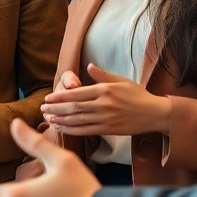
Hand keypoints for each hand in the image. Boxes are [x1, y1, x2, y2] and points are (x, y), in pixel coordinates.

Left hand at [40, 64, 170, 136]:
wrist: (154, 113)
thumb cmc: (138, 95)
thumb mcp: (121, 80)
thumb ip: (103, 75)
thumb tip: (89, 66)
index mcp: (104, 90)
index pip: (77, 93)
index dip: (60, 96)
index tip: (48, 98)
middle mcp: (103, 104)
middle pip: (73, 107)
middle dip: (55, 108)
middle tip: (42, 109)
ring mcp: (105, 118)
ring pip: (77, 120)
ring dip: (60, 120)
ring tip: (48, 119)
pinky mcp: (108, 130)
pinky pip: (86, 131)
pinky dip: (71, 130)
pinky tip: (62, 128)